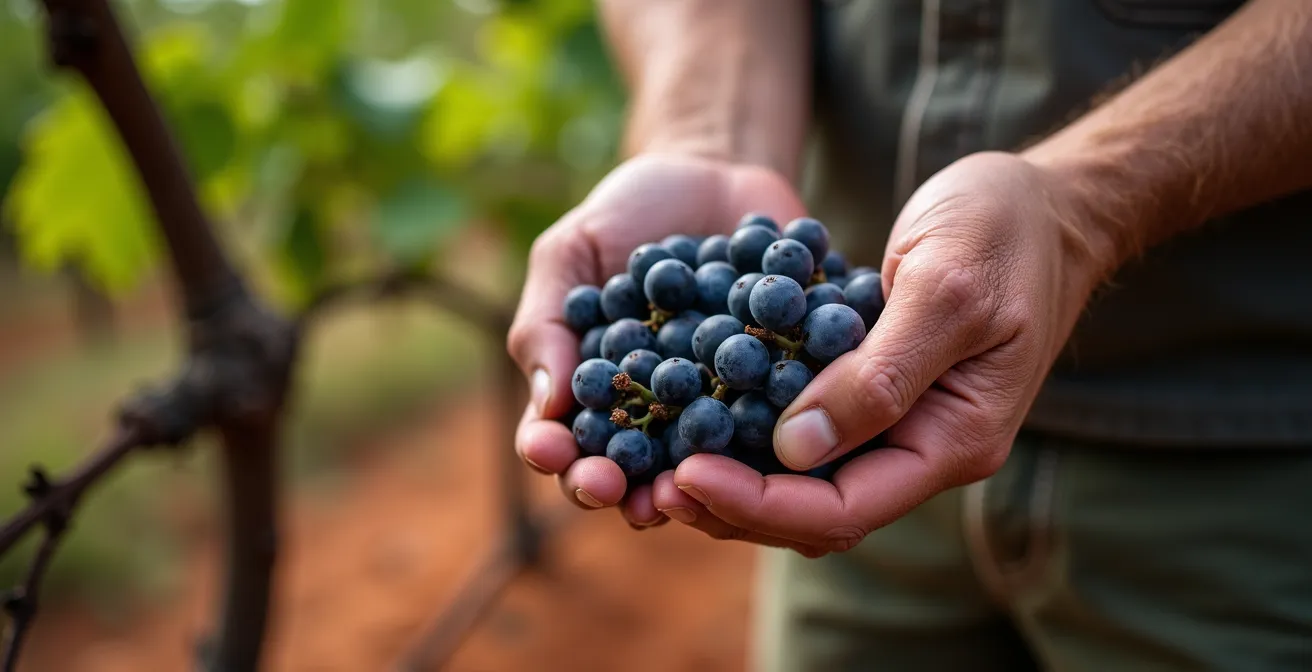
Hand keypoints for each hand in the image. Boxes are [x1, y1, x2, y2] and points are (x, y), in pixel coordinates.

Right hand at [506, 153, 806, 527]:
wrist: (716, 170)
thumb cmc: (626, 215)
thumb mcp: (571, 254)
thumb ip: (548, 324)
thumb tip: (548, 406)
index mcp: (601, 397)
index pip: (568, 443)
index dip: (558, 456)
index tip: (553, 452)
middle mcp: (664, 417)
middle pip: (641, 472)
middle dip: (632, 491)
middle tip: (632, 499)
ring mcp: (728, 407)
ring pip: (715, 463)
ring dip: (708, 485)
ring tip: (698, 488)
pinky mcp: (790, 384)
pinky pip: (786, 413)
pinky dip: (780, 427)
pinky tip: (777, 432)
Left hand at [652, 151, 1116, 554]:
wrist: (1043, 200)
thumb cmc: (1006, 230)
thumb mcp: (946, 290)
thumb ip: (880, 374)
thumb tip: (796, 449)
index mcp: (953, 440)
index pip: (845, 507)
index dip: (760, 502)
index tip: (687, 472)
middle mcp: (923, 446)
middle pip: (815, 510)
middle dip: (735, 502)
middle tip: (656, 480)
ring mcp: (899, 421)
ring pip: (804, 479)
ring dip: (735, 474)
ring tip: (660, 458)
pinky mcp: (874, 386)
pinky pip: (804, 427)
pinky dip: (751, 425)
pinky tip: (695, 407)